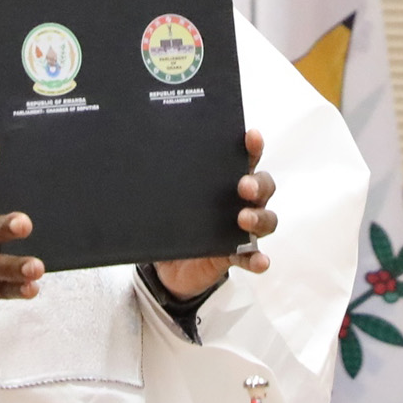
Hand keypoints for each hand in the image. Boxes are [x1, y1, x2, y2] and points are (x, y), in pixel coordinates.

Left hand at [151, 129, 277, 297]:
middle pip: (264, 186)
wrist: (167, 265)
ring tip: (244, 220)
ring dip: (259, 217)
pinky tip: (260, 261)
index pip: (246, 159)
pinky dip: (257, 259)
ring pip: (266, 219)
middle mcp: (242, 202)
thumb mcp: (166, 201)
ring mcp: (242, 229)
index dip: (252, 147)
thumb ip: (161, 185)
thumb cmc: (172, 223)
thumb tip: (137, 164)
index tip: (251, 136)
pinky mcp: (237, 255)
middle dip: (257, 184)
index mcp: (226, 181)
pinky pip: (252, 256)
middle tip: (243, 186)